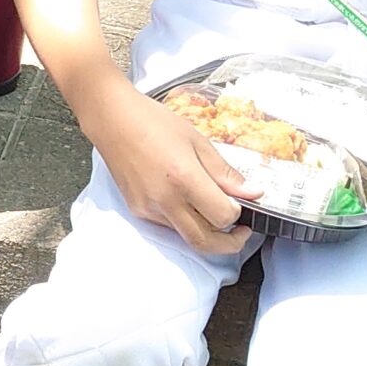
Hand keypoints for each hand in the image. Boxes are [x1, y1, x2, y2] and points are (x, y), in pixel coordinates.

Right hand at [79, 80, 259, 256]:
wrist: (113, 121)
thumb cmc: (155, 123)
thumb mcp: (198, 141)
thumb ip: (225, 173)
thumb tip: (253, 193)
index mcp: (184, 179)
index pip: (222, 216)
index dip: (238, 213)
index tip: (242, 202)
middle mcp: (164, 201)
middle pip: (204, 242)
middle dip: (229, 243)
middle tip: (242, 233)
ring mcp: (148, 209)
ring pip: (186, 236)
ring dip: (206, 232)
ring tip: (214, 212)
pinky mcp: (138, 210)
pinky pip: (169, 226)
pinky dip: (185, 222)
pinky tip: (188, 203)